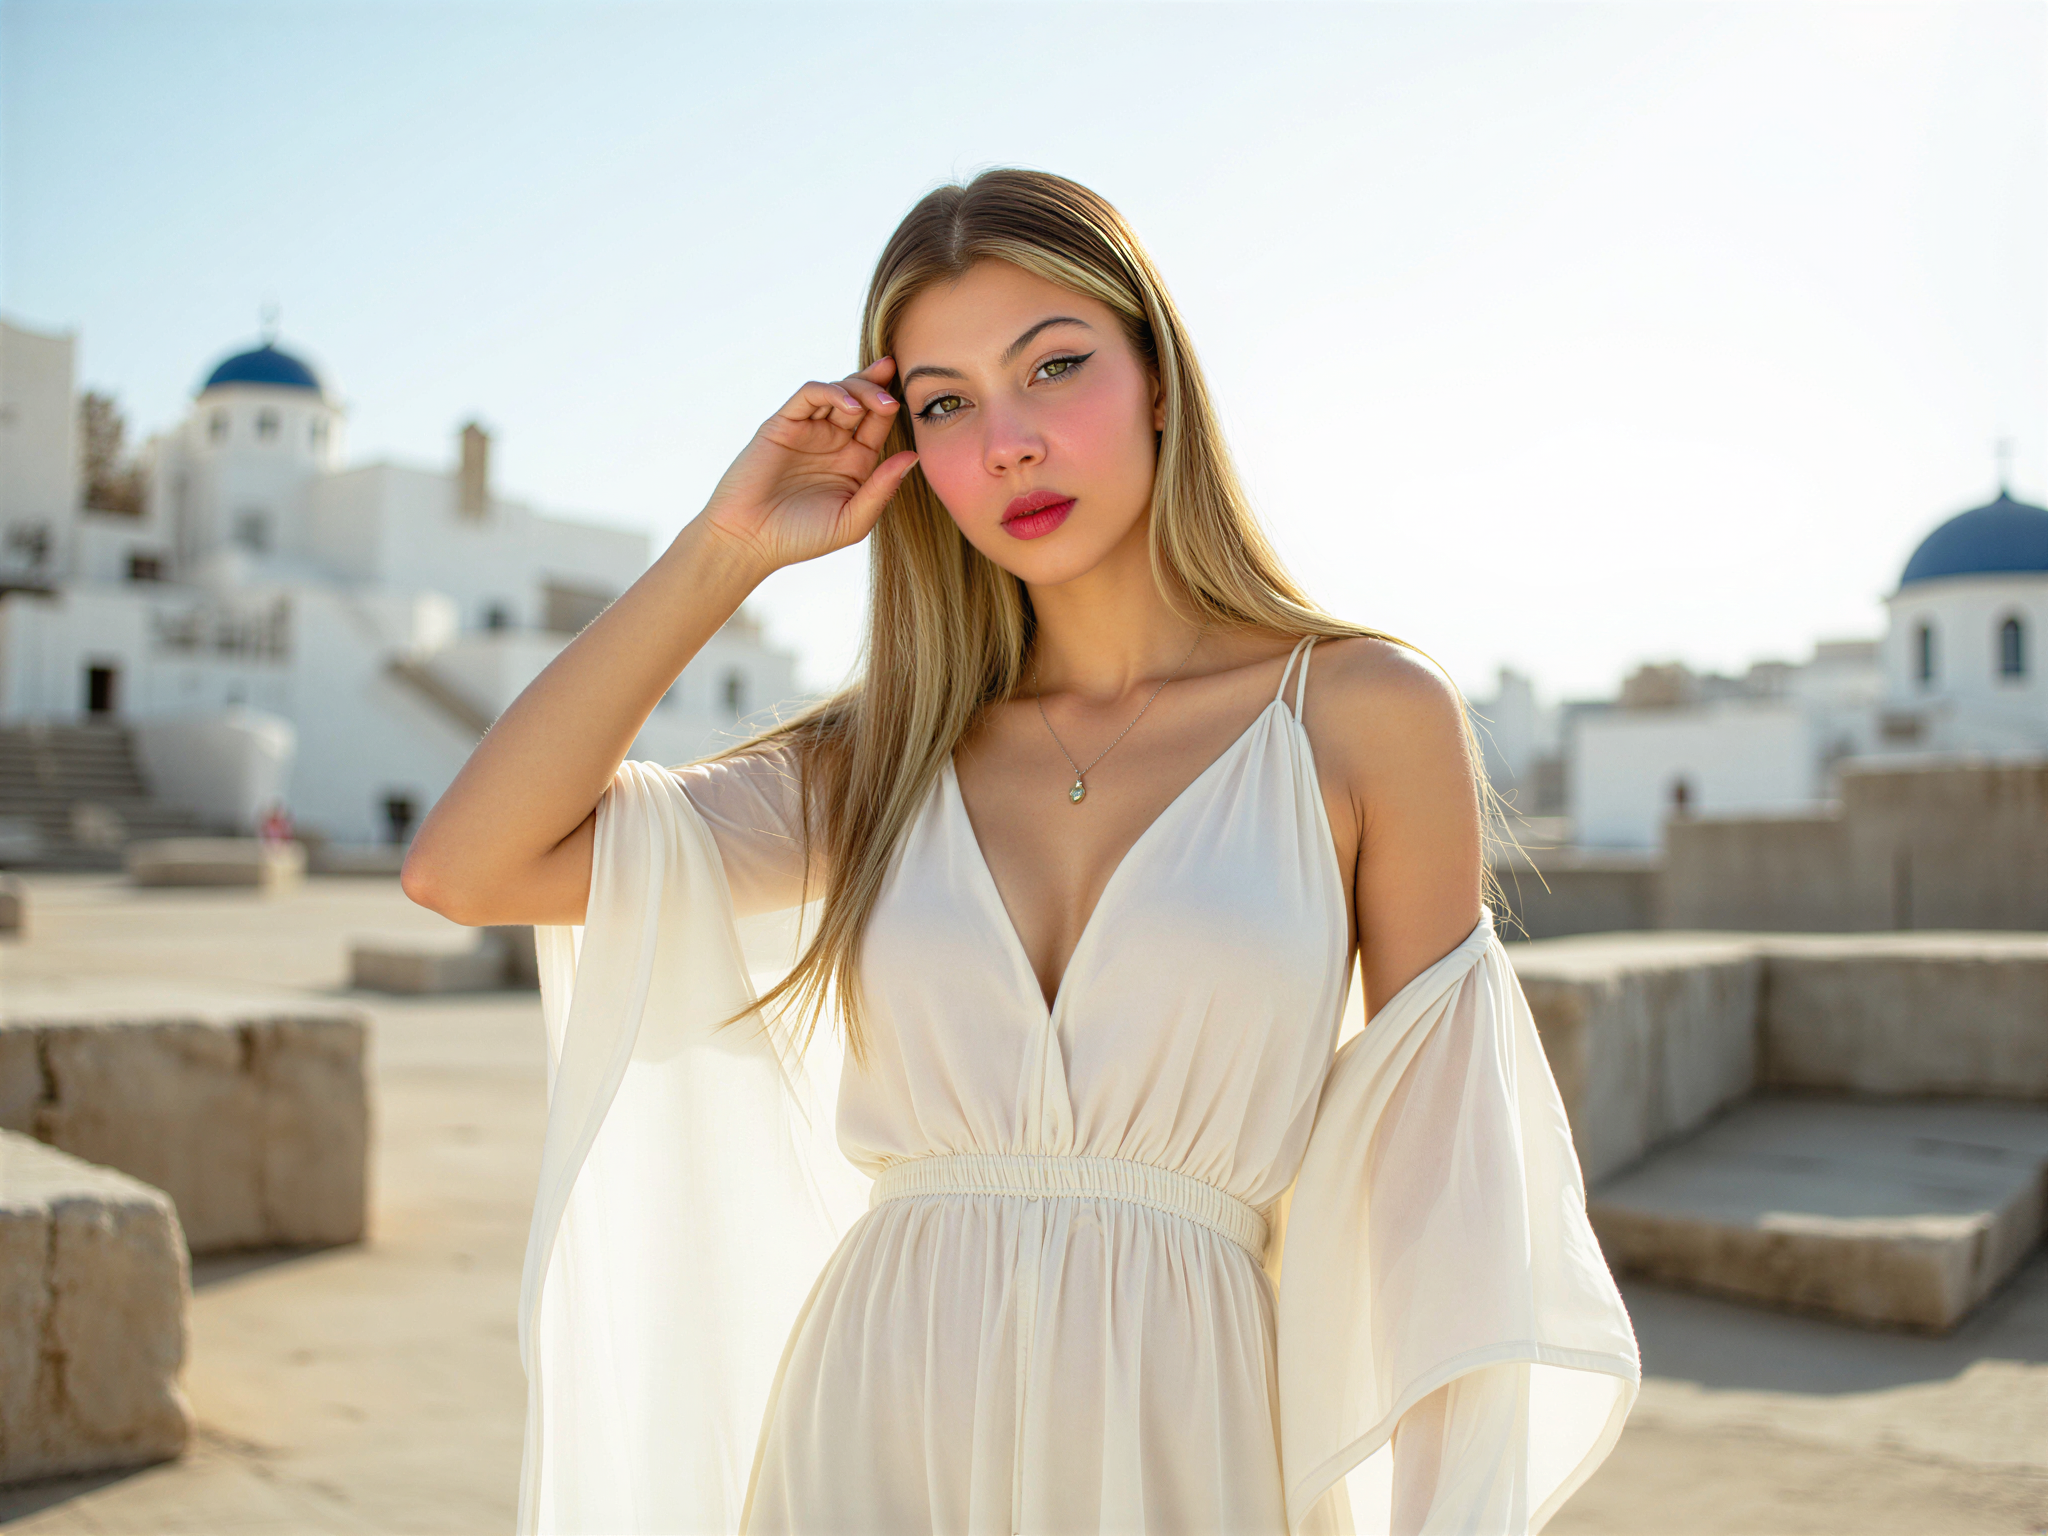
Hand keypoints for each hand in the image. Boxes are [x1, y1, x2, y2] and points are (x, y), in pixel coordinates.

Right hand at [697, 357, 919, 573]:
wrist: (748, 541)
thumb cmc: (800, 538)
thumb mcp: (852, 520)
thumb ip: (882, 489)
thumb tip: (913, 456)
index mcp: (854, 462)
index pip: (879, 425)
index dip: (894, 407)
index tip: (915, 397)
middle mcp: (833, 442)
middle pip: (862, 400)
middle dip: (880, 387)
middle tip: (897, 387)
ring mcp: (808, 431)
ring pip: (838, 392)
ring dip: (861, 388)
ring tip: (878, 401)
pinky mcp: (782, 424)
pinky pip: (809, 396)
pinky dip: (830, 392)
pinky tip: (849, 406)